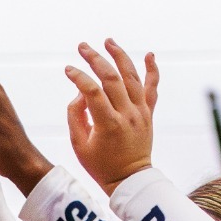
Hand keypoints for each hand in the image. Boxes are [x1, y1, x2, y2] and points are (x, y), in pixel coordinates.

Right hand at [63, 39, 158, 192]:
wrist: (129, 179)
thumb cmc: (100, 165)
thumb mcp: (79, 145)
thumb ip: (75, 116)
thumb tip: (80, 93)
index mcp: (108, 124)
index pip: (92, 91)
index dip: (78, 77)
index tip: (67, 69)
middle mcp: (127, 114)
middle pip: (112, 78)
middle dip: (95, 59)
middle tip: (82, 47)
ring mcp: (141, 112)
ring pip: (132, 76)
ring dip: (120, 56)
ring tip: (108, 41)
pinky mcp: (148, 113)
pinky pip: (152, 88)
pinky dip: (152, 70)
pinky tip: (150, 55)